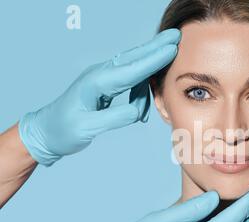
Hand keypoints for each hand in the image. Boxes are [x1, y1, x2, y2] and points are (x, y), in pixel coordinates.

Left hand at [18, 28, 180, 166]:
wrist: (47, 132)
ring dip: (152, 72)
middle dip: (156, 47)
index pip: (131, 70)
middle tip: (175, 36)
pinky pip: (130, 80)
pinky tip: (145, 103)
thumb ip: (115, 117)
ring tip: (160, 88)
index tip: (172, 49)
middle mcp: (100, 76)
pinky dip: (142, 89)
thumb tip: (138, 111)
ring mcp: (103, 79)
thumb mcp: (87, 128)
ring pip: (134, 68)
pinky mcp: (106, 86)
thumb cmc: (63, 130)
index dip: (153, 60)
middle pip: (134, 58)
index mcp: (96, 83)